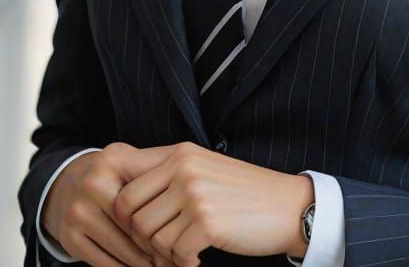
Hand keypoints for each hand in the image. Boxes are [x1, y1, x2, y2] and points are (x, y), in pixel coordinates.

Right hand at [40, 143, 176, 264]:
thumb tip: (195, 203)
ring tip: (164, 265)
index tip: (186, 233)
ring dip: (146, 264)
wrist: (67, 186)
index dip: (168, 219)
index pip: (148, 198)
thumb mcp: (132, 164)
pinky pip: (104, 263)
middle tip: (177, 259)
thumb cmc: (113, 177)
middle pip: (135, 227)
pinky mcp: (69, 237)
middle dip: (159, 247)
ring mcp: (78, 211)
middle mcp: (92, 183)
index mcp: (114, 160)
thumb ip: (158, 173)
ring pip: (122, 250)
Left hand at [112, 141, 313, 266]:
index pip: (125, 181)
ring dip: (163, 254)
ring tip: (182, 252)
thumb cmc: (241, 192)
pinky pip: (174, 253)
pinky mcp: (207, 222)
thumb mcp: (202, 168)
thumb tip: (123, 198)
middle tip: (159, 248)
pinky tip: (197, 259)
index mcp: (178, 153)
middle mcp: (183, 168)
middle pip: (130, 213)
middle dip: (139, 239)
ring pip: (150, 236)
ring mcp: (194, 194)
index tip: (136, 229)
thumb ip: (167, 174)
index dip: (122, 212)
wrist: (287, 206)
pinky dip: (182, 263)